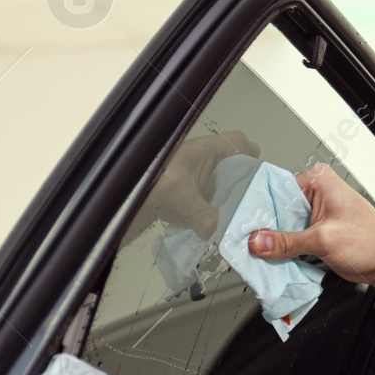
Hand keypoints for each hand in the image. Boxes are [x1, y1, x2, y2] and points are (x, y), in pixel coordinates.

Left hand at [127, 130, 259, 240]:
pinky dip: (216, 208)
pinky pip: (211, 195)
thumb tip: (218, 231)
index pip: (241, 142)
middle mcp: (205, 158)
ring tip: (237, 218)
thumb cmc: (151, 180)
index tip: (256, 182)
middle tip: (248, 205)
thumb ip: (200, 213)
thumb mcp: (177, 196)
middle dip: (244, 184)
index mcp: (207, 149)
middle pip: (236, 164)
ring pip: (225, 181)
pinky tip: (217, 224)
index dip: (252, 159)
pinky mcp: (188, 190)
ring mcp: (196, 174)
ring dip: (231, 198)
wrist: (118, 192)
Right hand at [246, 163, 374, 284]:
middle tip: (248, 245)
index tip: (244, 225)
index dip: (260, 209)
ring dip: (274, 243)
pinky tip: (273, 261)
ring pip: (283, 227)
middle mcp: (316, 194)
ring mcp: (315, 215)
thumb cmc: (371, 241)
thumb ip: (287, 242)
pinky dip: (284, 252)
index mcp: (319, 181)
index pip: (277, 190)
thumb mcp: (323, 239)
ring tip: (258, 255)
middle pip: (278, 210)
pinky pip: (292, 240)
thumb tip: (258, 241)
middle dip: (266, 230)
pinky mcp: (316, 233)